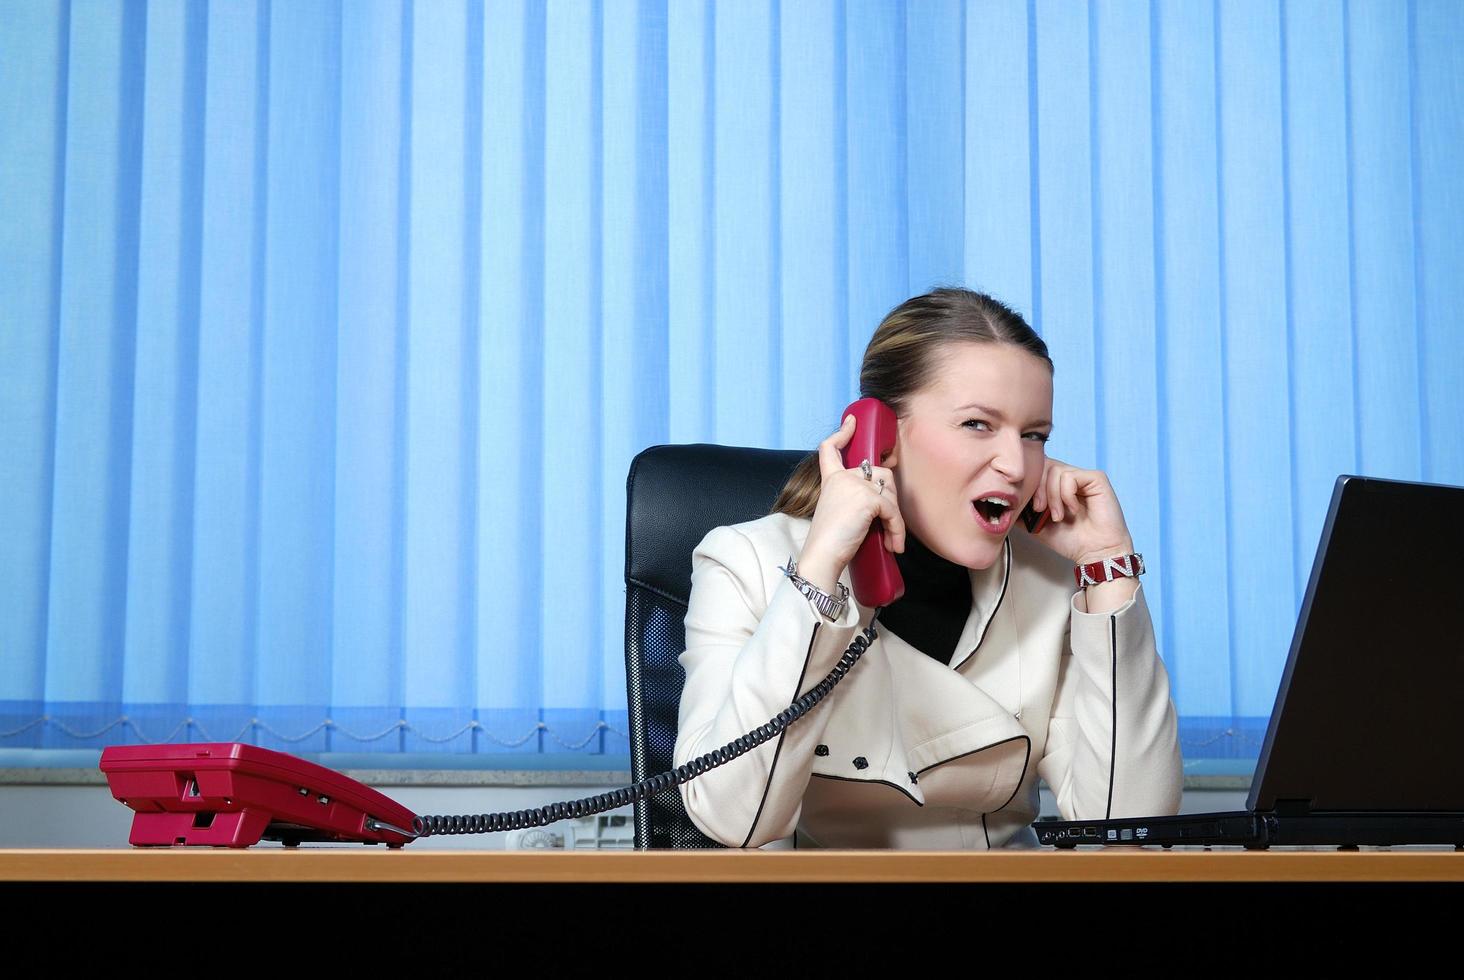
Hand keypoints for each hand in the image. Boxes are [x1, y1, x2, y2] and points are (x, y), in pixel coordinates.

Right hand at [797, 414, 906, 591]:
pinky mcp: (867, 498)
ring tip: (891, 540)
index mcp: (831, 480)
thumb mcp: (840, 513)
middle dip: (890, 498)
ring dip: (895, 518)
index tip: (852, 422)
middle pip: (879, 473)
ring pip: (890, 491)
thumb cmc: (830, 543)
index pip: (831, 449)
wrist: (822, 556)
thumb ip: (855, 499)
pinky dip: (897, 530)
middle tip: (890, 525)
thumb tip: (883, 500)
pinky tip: (894, 545)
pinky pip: (893, 511)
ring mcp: (854, 485)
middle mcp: (842, 478)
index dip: (842, 433)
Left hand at [1025, 456, 1133, 564]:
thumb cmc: (1071, 540)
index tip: (1028, 507)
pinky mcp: (1096, 478)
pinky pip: (1070, 476)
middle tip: (1039, 510)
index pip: (1036, 470)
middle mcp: (1069, 478)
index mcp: (1055, 486)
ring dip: (1052, 496)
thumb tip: (1001, 502)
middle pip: (1042, 465)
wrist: (1094, 552)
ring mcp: (1082, 477)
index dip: (1028, 485)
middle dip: (1036, 488)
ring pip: (1054, 470)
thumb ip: (1020, 511)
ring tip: (1058, 515)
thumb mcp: (1035, 525)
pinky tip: (1072, 509)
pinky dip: (1066, 494)